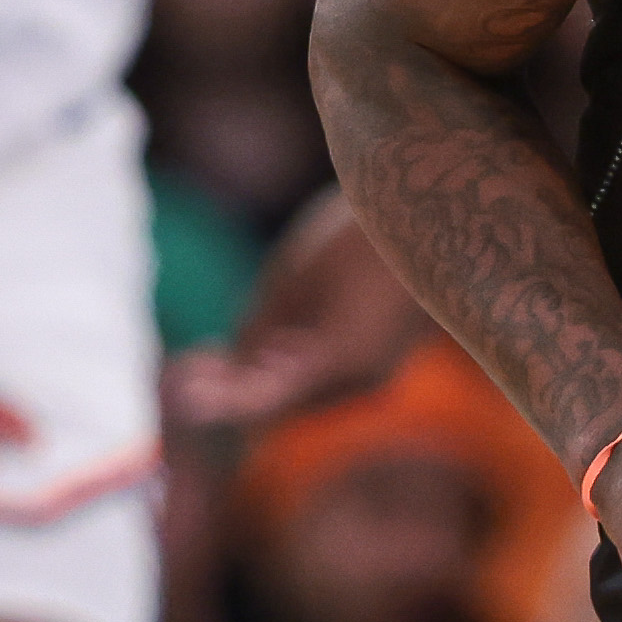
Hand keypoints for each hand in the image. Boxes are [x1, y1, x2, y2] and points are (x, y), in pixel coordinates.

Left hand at [170, 187, 433, 426]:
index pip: (262, 399)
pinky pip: (326, 377)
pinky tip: (274, 340)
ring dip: (261, 378)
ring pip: (302, 393)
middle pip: (280, 405)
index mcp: (339, 361)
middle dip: (234, 388)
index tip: (177, 387)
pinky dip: (292, 366)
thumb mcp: (297, 275)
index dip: (217, 399)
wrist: (444, 216)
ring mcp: (377, 373)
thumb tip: (237, 363)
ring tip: (216, 354)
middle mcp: (362, 381)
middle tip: (185, 368)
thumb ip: (261, 325)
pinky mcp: (383, 359)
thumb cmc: (363, 235)